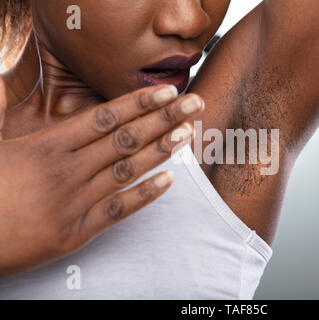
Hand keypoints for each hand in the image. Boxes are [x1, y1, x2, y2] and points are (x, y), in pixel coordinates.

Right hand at [0, 76, 203, 276]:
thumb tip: (48, 107)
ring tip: (187, 133)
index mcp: (46, 146)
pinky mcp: (76, 232)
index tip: (166, 91)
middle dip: (163, 118)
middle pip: (124, 138)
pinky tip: (168, 182)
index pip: (105, 117)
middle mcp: (65, 169)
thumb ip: (32, 127)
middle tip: (194, 104)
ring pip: (126, 169)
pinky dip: (144, 195)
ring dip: (160, 150)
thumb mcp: (3, 147)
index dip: (140, 103)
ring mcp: (73, 201)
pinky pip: (118, 210)